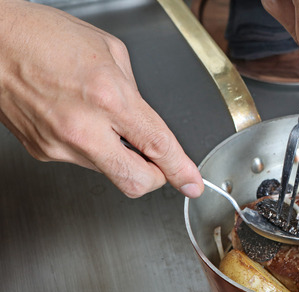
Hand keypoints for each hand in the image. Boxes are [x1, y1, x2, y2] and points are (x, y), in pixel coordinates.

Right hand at [0, 0, 202, 197]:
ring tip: (106, 123)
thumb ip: (134, 94)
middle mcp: (83, 127)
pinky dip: (94, 148)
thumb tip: (145, 123)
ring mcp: (60, 145)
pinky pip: (82, 161)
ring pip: (109, 172)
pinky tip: (81, 122)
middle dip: (156, 179)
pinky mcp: (43, 152)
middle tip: (161, 166)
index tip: (192, 184)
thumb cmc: (43, 37)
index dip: (181, 171)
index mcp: (108, 96)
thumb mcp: (110, 52)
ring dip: (121, 157)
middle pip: (134, 181)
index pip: (158, 147)